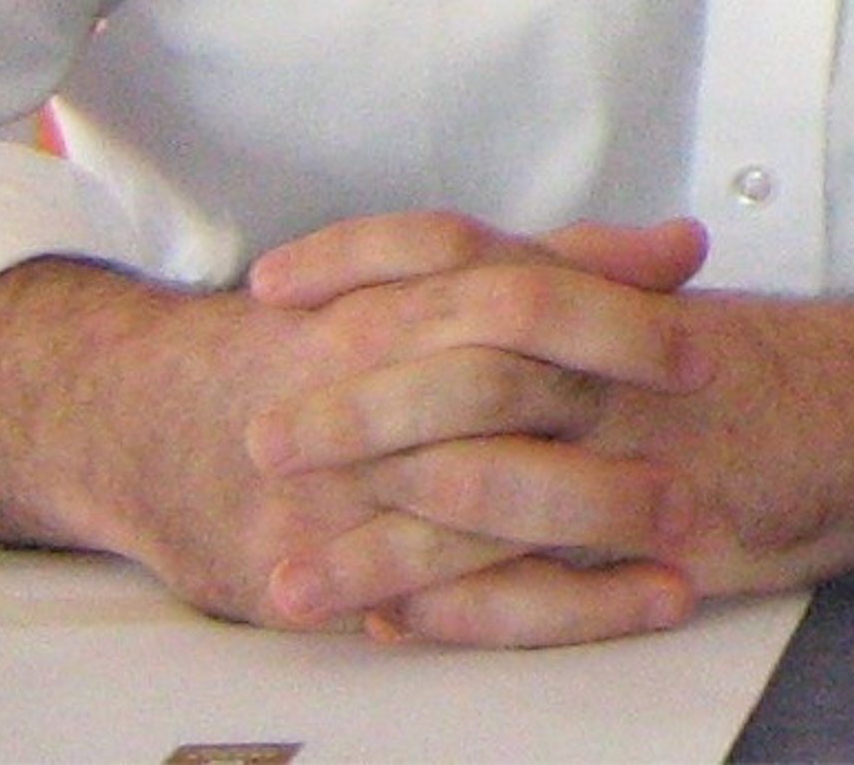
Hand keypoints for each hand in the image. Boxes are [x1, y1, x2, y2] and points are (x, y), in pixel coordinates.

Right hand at [0, 213, 708, 634]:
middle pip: (501, 395)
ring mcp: (342, 486)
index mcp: (401, 303)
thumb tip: (684, 244)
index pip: (517, 293)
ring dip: (590, 529)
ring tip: (689, 542)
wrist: (147, 415)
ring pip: (477, 508)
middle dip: (609, 430)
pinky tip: (634, 606)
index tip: (702, 345)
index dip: (614, 318)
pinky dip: (550, 608)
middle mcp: (369, 386)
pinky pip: (453, 602)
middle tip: (706, 457)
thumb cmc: (314, 342)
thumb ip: (560, 259)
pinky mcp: (324, 573)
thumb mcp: (425, 283)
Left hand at [245, 214, 853, 646]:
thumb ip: (573, 290)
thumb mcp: (668, 307)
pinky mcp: (679, 539)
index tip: (275, 283)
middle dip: (354, 401)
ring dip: (384, 529)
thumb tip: (460, 284)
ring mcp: (647, 453)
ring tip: (293, 569)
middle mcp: (618, 361)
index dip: (363, 260)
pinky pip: (558, 579)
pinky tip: (402, 624)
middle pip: (465, 362)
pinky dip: (471, 605)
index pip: (464, 250)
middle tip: (264, 434)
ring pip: (495, 481)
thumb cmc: (783, 358)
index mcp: (605, 292)